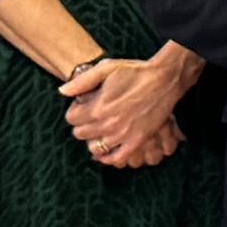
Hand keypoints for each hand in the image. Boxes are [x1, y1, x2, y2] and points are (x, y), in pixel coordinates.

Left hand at [63, 44, 195, 170]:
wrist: (164, 79)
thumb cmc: (135, 71)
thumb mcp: (106, 68)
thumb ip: (82, 81)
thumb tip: (62, 91)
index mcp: (98, 107)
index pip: (71, 119)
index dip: (75, 111)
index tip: (82, 106)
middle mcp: (108, 124)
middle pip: (80, 134)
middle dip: (82, 124)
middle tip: (92, 116)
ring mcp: (123, 135)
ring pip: (95, 148)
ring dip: (95, 139)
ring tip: (101, 129)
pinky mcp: (137, 141)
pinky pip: (117, 159)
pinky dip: (109, 158)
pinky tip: (107, 150)